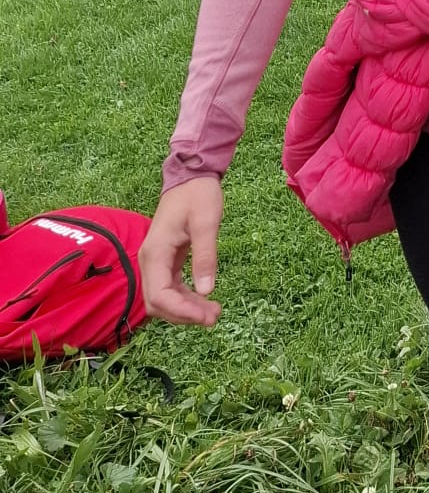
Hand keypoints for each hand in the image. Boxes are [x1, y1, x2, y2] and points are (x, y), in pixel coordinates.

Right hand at [139, 175, 223, 326]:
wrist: (191, 175)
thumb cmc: (198, 195)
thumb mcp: (206, 222)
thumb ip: (205, 256)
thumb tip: (206, 291)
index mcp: (155, 253)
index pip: (159, 296)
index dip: (181, 311)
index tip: (206, 316)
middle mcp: (150, 261)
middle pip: (158, 303)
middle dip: (183, 315)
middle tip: (214, 317)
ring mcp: (156, 262)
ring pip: (163, 298)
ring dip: (185, 309)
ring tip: (214, 312)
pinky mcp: (165, 261)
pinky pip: (170, 287)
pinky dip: (185, 298)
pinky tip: (203, 301)